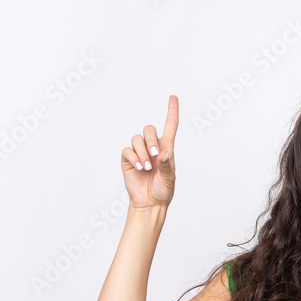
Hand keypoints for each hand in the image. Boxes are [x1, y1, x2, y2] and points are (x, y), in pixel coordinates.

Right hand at [120, 95, 178, 209]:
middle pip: (149, 129)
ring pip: (137, 139)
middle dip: (151, 140)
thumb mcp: (170, 178)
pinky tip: (139, 168)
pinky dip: (134, 157)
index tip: (173, 97)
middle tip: (155, 156)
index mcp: (166, 148)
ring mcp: (139, 152)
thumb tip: (162, 154)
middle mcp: (152, 147)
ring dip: (142, 152)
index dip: (172, 111)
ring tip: (146, 168)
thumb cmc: (163, 190)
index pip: (170, 126)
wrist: (150, 202)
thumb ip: (167, 166)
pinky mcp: (128, 159)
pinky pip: (127, 150)